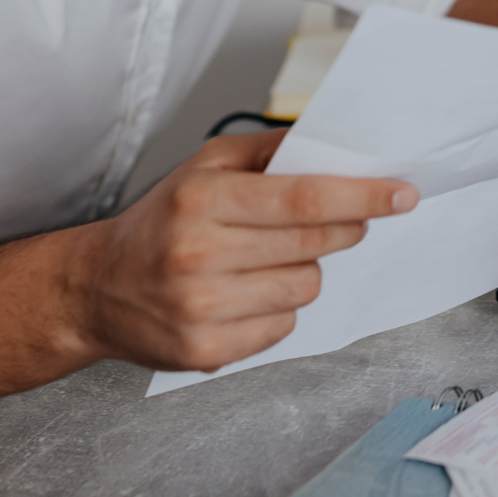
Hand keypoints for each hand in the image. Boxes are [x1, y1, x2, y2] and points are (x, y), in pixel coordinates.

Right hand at [71, 128, 416, 371]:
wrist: (95, 288)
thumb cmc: (158, 222)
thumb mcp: (202, 167)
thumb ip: (267, 150)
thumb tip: (332, 145)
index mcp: (201, 201)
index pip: (304, 197)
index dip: (362, 196)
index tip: (403, 194)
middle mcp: (199, 255)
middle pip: (314, 243)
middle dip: (342, 228)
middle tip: (343, 220)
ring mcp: (203, 309)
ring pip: (306, 287)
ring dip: (303, 271)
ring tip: (263, 261)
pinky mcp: (207, 351)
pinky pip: (284, 326)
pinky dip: (277, 308)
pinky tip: (244, 295)